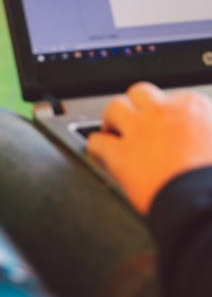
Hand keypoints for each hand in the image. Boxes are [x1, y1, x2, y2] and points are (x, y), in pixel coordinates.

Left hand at [87, 82, 211, 213]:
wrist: (204, 203)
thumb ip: (208, 132)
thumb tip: (206, 137)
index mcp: (192, 107)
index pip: (174, 98)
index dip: (168, 111)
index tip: (167, 123)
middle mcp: (162, 112)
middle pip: (140, 93)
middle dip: (136, 105)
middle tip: (136, 119)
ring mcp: (139, 131)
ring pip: (114, 107)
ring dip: (112, 119)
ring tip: (113, 130)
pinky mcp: (121, 155)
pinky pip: (97, 142)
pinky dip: (96, 146)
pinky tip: (99, 152)